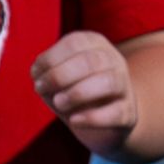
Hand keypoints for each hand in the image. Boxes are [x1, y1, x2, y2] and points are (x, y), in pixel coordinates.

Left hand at [32, 29, 136, 154]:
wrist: (106, 121)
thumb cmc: (76, 93)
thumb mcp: (58, 81)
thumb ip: (47, 76)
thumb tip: (39, 76)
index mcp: (95, 44)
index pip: (74, 43)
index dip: (51, 58)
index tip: (35, 75)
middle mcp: (113, 60)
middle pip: (91, 61)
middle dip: (60, 75)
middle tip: (40, 88)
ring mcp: (124, 86)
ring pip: (108, 82)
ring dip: (77, 93)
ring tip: (58, 103)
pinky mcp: (128, 113)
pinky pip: (115, 113)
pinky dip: (92, 117)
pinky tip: (74, 121)